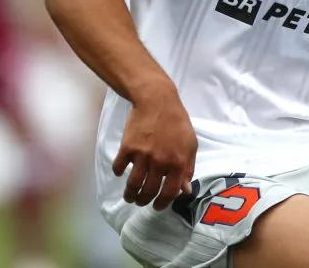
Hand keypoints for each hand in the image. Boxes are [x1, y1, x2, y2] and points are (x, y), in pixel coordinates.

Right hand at [113, 82, 197, 210]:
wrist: (157, 101)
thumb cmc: (177, 123)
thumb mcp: (190, 145)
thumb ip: (188, 168)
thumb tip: (185, 191)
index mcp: (178, 162)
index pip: (170, 192)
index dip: (163, 203)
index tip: (157, 206)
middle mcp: (160, 162)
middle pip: (148, 192)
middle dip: (144, 201)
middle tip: (141, 202)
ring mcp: (142, 156)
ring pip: (133, 185)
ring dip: (130, 194)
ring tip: (130, 196)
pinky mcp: (127, 148)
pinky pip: (119, 167)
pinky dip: (118, 173)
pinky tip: (121, 173)